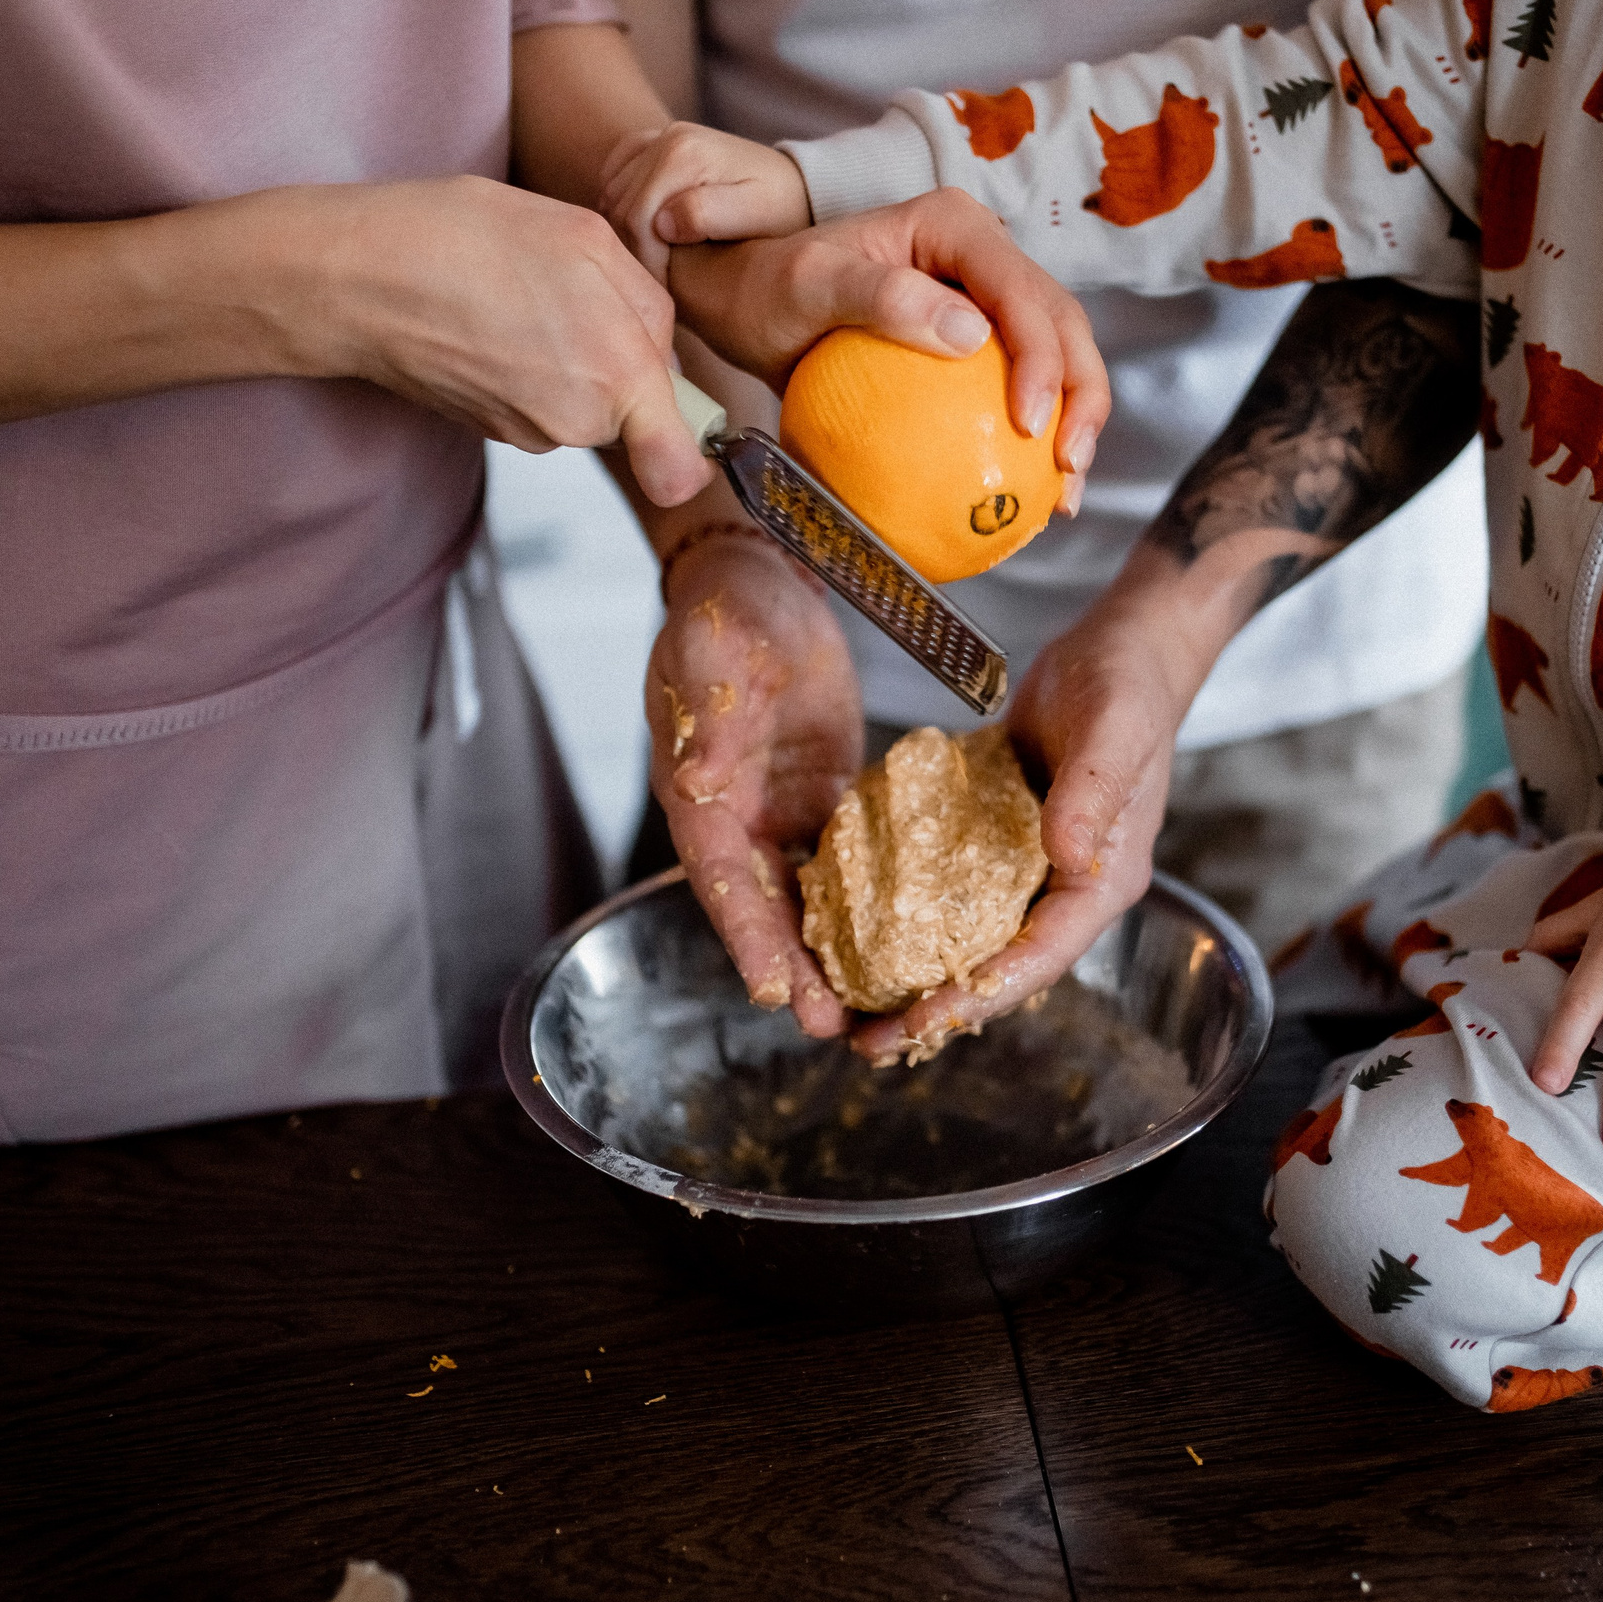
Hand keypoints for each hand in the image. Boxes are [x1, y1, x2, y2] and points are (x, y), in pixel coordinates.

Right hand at [277, 176, 711, 506]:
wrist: (359, 277)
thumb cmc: (465, 242)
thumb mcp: (586, 239)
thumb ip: (648, 305)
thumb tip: (662, 352)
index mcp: (617, 377)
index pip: (681, 470)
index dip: (691, 450)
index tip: (684, 419)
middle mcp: (579, 422)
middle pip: (636, 409)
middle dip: (623, 360)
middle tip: (573, 297)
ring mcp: (532, 432)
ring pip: (588, 403)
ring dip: (573, 356)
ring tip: (523, 299)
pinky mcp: (493, 429)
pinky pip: (541, 401)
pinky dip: (530, 364)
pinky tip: (494, 319)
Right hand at [599, 122, 812, 277]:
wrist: (795, 186)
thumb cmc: (780, 210)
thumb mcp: (757, 215)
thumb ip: (710, 215)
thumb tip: (662, 223)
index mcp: (686, 154)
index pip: (637, 217)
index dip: (646, 260)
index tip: (666, 290)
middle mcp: (667, 137)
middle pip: (621, 207)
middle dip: (636, 250)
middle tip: (661, 283)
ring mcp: (659, 137)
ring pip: (613, 195)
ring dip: (628, 232)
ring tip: (658, 263)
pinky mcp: (653, 144)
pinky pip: (614, 177)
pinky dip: (622, 207)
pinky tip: (647, 234)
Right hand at [646, 528, 864, 1038]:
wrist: (760, 574)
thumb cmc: (726, 609)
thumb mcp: (716, 652)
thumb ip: (710, 719)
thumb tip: (701, 782)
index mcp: (698, 792)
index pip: (722, 880)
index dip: (748, 938)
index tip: (775, 991)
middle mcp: (736, 816)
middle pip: (764, 909)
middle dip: (794, 969)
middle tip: (830, 1027)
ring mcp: (780, 811)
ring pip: (804, 898)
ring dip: (831, 953)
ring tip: (870, 1007)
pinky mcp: (821, 796)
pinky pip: (843, 862)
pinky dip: (866, 904)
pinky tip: (904, 939)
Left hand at [667, 189, 1109, 492]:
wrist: (749, 303)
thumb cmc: (769, 290)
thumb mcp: (809, 286)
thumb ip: (881, 297)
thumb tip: (971, 334)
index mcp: (956, 228)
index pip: (1023, 291)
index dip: (1043, 358)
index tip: (1027, 424)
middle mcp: (983, 258)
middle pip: (1062, 323)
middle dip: (1081, 395)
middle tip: (1066, 466)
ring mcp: (984, 300)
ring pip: (1058, 357)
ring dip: (1073, 423)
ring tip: (1064, 490)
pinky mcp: (977, 345)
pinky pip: (1018, 389)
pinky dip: (1034, 440)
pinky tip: (1031, 495)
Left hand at [852, 581, 1206, 1062]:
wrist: (1124, 650)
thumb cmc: (1128, 687)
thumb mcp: (1114, 730)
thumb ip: (1094, 791)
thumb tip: (1067, 854)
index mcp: (1102, 881)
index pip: (1038, 959)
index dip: (979, 997)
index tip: (921, 1022)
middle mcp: (1065, 887)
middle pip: (998, 970)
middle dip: (935, 1011)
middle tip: (867, 1045)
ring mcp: (1030, 868)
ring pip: (969, 941)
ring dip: (915, 977)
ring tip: (852, 1010)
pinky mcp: (998, 841)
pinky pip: (951, 893)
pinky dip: (909, 917)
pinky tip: (856, 929)